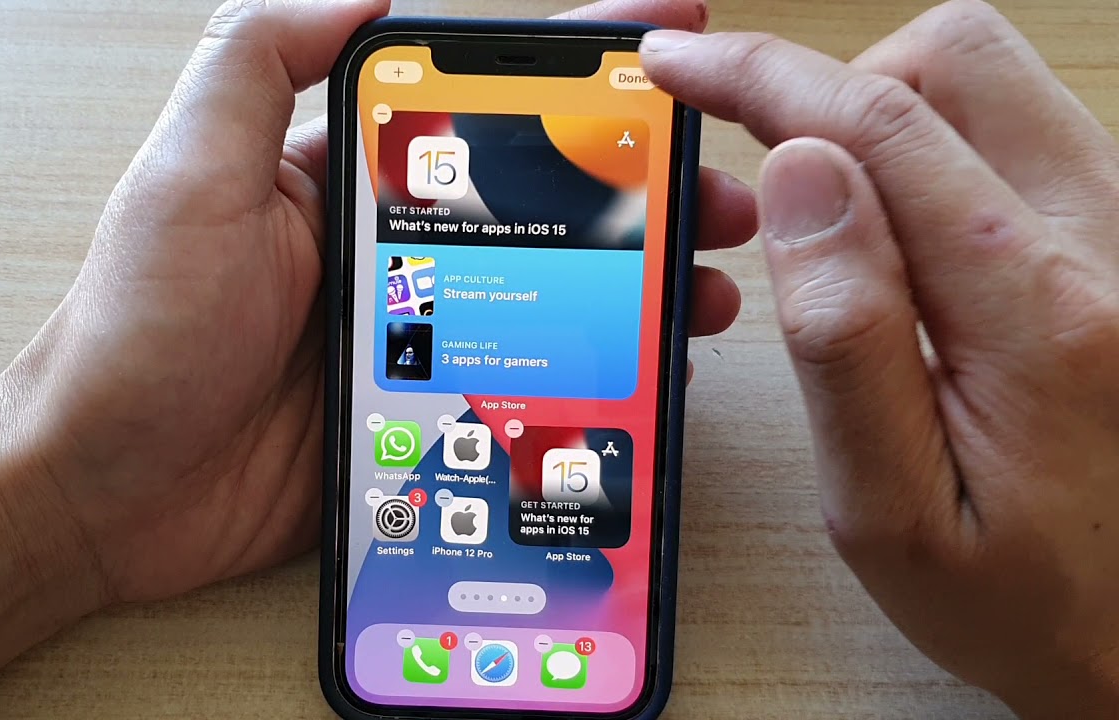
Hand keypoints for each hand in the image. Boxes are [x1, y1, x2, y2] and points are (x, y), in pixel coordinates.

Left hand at [10, 0, 756, 604]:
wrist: (103, 491)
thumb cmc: (136, 331)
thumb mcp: (188, 175)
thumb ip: (260, 63)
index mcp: (346, 180)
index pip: (477, 109)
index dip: (572, 77)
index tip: (663, 54)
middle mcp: (391, 254)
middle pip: (539, 206)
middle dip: (636, 192)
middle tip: (718, 196)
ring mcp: (412, 339)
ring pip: (549, 298)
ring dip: (633, 286)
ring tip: (706, 284)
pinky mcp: (418, 417)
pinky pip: (523, 387)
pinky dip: (589, 377)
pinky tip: (643, 372)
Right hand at [641, 0, 1118, 714]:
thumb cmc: (1024, 593)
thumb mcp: (888, 508)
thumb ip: (843, 338)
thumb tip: (798, 179)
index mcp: (1032, 311)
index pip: (876, 126)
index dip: (759, 76)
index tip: (684, 63)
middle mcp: (1105, 240)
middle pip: (952, 60)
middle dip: (834, 87)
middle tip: (776, 175)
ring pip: (993, 86)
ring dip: (889, 118)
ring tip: (843, 227)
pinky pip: (1024, 136)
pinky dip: (940, 150)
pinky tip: (912, 241)